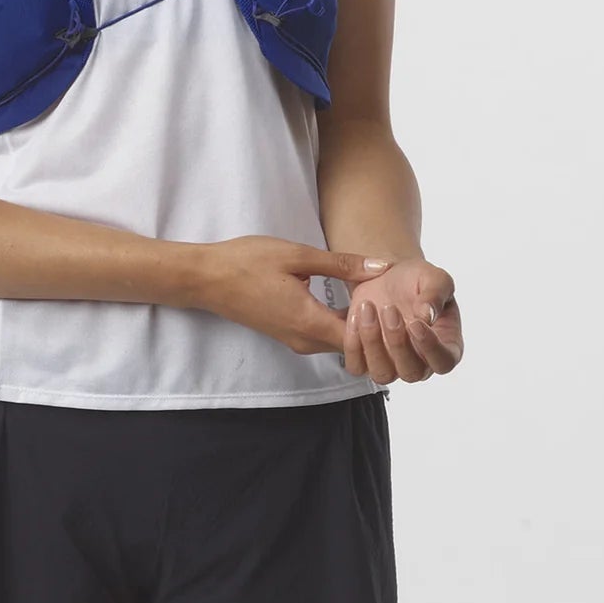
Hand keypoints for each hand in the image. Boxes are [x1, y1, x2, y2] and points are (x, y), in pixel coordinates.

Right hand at [191, 235, 390, 357]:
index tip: (396, 302)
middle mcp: (305, 340)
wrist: (206, 278)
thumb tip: (380, 267)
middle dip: (377, 330)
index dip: (383, 328)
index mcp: (309, 323)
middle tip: (397, 302)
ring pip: (340, 342)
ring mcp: (296, 340)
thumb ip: (340, 264)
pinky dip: (343, 324)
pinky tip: (354, 302)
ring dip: (361, 327)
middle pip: (354, 346)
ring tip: (380, 299)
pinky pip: (325, 336)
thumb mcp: (297, 255)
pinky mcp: (289, 333)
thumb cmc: (247, 262)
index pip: (361, 342)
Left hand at [341, 256, 462, 382]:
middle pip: (411, 372)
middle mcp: (420, 361)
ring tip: (367, 307)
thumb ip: (436, 293)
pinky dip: (353, 344)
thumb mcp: (433, 277)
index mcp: (446, 344)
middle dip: (398, 342)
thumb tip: (428, 314)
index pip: (444, 361)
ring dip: (372, 342)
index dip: (431, 348)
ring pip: (383, 374)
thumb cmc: (416, 280)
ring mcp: (392, 364)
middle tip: (389, 308)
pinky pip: (357, 366)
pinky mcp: (366, 359)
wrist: (387, 275)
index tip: (416, 324)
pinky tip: (354, 316)